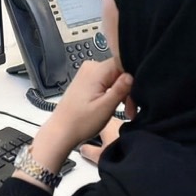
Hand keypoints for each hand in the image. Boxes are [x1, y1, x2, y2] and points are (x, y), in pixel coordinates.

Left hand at [27, 60, 132, 174]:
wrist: (61, 131)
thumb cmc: (79, 123)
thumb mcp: (105, 108)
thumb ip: (120, 89)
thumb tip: (132, 75)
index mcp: (95, 70)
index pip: (124, 63)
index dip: (133, 81)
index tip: (134, 99)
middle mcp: (90, 67)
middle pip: (120, 71)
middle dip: (128, 90)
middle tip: (129, 110)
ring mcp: (88, 74)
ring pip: (114, 77)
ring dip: (121, 93)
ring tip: (122, 111)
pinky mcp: (87, 81)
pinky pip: (106, 81)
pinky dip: (112, 93)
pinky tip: (112, 106)